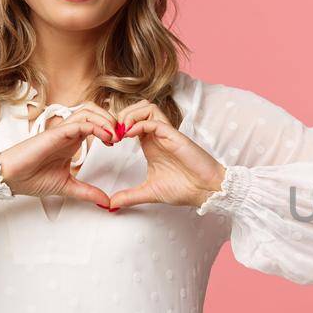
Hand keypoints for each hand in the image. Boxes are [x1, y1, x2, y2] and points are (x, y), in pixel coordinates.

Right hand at [0, 107, 118, 204]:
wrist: (10, 179)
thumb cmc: (31, 179)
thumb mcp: (68, 187)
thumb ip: (87, 192)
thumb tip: (106, 201)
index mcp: (72, 141)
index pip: (95, 124)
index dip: (111, 129)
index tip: (120, 143)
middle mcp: (68, 132)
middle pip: (95, 112)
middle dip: (112, 120)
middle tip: (123, 135)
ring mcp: (62, 131)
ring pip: (89, 112)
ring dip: (107, 120)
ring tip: (116, 136)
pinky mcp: (55, 133)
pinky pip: (80, 123)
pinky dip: (97, 126)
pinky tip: (107, 137)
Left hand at [105, 99, 226, 210]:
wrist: (205, 191)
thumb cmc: (184, 188)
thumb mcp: (149, 192)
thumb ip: (129, 196)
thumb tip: (111, 205)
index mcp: (150, 144)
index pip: (132, 122)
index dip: (117, 126)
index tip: (108, 142)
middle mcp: (158, 135)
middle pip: (138, 108)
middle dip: (120, 116)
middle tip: (112, 134)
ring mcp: (167, 134)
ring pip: (147, 107)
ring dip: (130, 115)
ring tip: (121, 132)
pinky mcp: (174, 136)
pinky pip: (155, 120)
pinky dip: (139, 123)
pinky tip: (130, 135)